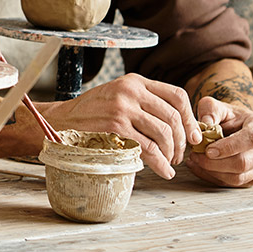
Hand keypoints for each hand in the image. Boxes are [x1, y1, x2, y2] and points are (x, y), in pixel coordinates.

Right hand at [46, 73, 201, 178]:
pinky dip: (160, 163)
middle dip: (183, 141)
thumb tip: (179, 125)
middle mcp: (130, 91)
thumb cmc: (91, 113)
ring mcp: (122, 109)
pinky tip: (163, 170)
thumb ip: (144, 103)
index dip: (190, 118)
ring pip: (164, 134)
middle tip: (180, 155)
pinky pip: (149, 148)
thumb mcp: (117, 96)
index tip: (193, 136)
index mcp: (134, 81)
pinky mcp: (115, 128)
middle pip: (173, 117)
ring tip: (169, 163)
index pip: (177, 95)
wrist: (59, 120)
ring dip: (172, 154)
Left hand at [185, 97, 252, 186]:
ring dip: (212, 172)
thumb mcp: (216, 106)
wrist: (235, 127)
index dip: (229, 147)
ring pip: (239, 177)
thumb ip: (210, 110)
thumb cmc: (226, 116)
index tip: (208, 150)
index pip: (251, 139)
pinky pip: (233, 184)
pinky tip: (199, 167)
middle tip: (195, 155)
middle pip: (245, 162)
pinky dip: (213, 178)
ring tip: (195, 160)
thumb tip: (205, 125)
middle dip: (216, 162)